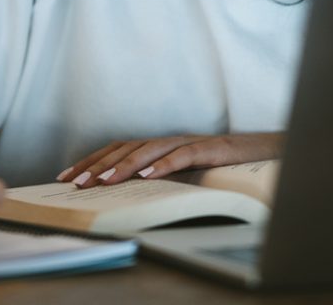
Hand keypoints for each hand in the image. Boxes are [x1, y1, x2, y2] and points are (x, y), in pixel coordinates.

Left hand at [58, 132, 284, 187]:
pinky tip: (146, 176)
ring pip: (149, 150)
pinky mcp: (210, 149)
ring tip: (102, 180)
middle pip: (126, 147)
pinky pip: (183, 156)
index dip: (91, 160)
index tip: (66, 176)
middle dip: (98, 164)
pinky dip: (163, 165)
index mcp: (160, 146)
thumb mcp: (185, 174)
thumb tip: (125, 193)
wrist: (266, 152)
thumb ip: (158, 177)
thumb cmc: (222, 166)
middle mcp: (169, 140)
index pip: (117, 149)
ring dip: (123, 165)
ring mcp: (188, 142)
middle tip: (75, 182)